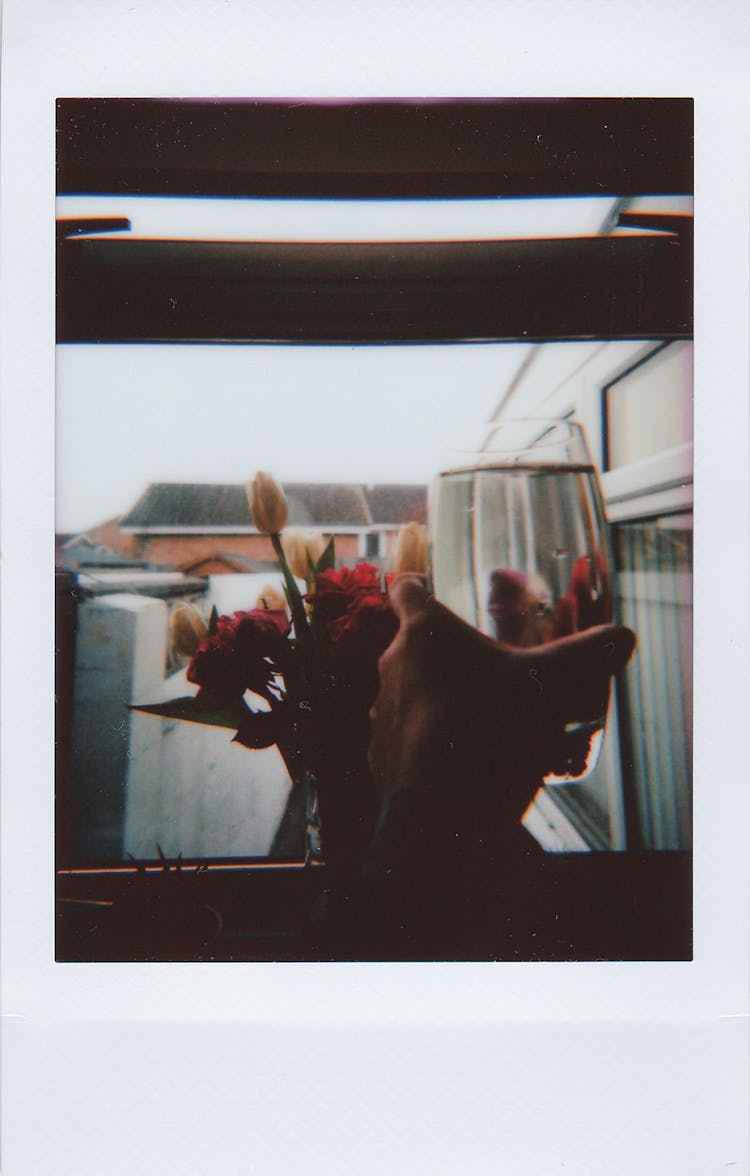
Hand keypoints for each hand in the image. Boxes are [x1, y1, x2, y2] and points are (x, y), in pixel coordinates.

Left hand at [369, 576, 635, 824]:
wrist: (441, 817)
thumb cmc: (490, 733)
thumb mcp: (551, 686)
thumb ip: (588, 655)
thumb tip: (622, 637)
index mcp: (425, 633)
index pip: (406, 589)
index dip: (417, 586)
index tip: (429, 590)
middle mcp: (393, 667)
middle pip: (418, 648)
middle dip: (453, 657)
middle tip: (492, 673)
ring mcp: (382, 713)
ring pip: (414, 694)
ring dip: (443, 701)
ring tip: (485, 723)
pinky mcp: (381, 756)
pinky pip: (409, 739)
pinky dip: (432, 744)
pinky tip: (465, 761)